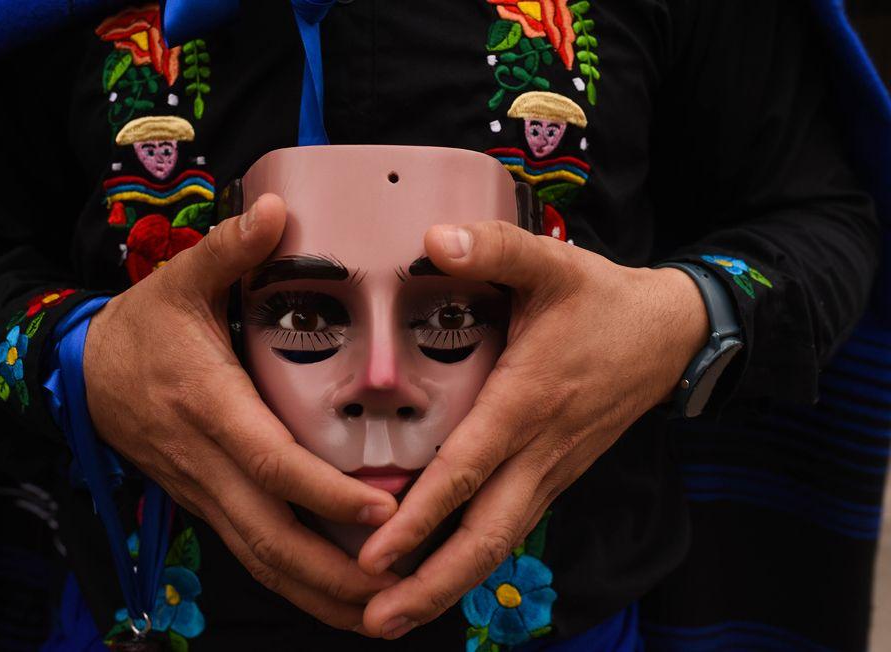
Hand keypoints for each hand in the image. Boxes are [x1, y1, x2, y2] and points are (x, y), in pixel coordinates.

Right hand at [84, 195, 400, 631]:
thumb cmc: (142, 326)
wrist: (81, 373)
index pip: (272, 463)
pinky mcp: (207, 504)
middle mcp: (207, 463)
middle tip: (402, 588)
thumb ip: (228, 249)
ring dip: (320, 594)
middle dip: (335, 574)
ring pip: (262, 561)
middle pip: (271, 537)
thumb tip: (277, 206)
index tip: (385, 512)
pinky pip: (254, 554)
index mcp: (209, 407)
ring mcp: (205, 492)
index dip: (326, 493)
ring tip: (383, 613)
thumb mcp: (179, 280)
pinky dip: (297, 582)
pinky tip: (339, 596)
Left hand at [356, 222, 707, 637]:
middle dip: (431, 585)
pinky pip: (510, 527)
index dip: (421, 518)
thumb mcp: (554, 265)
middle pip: (486, 537)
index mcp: (527, 402)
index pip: (466, 471)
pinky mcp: (555, 475)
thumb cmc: (603, 302)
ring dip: (448, 584)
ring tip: (392, 617)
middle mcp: (539, 451)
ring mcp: (551, 471)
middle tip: (374, 619)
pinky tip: (436, 574)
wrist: (670, 336)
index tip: (375, 557)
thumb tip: (433, 237)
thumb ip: (496, 249)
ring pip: (500, 542)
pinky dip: (473, 560)